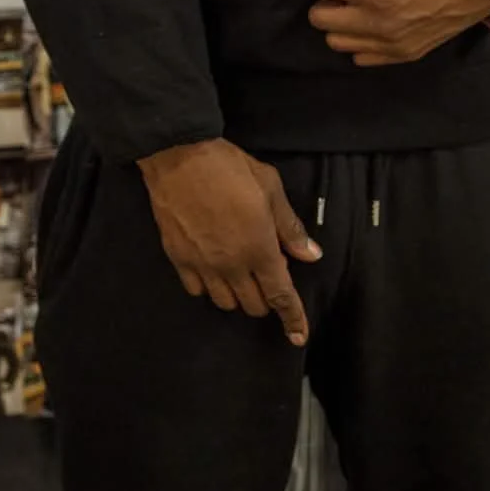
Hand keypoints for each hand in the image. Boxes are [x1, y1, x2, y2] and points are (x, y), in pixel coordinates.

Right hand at [139, 139, 320, 345]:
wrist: (178, 154)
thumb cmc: (228, 166)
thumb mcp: (269, 186)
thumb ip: (290, 226)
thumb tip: (311, 255)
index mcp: (259, 248)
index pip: (281, 296)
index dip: (293, 319)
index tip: (299, 336)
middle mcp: (232, 265)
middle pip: (253, 305)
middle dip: (266, 297)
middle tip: (264, 272)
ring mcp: (202, 264)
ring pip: (225, 302)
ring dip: (237, 294)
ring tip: (238, 271)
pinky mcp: (178, 258)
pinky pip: (196, 290)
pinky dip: (209, 286)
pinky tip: (211, 268)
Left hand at [250, 0, 489, 66]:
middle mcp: (378, 22)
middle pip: (321, 18)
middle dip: (328, 0)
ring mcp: (390, 45)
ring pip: (336, 41)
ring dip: (340, 21)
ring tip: (367, 3)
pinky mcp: (401, 57)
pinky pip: (359, 55)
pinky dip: (358, 38)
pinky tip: (377, 21)